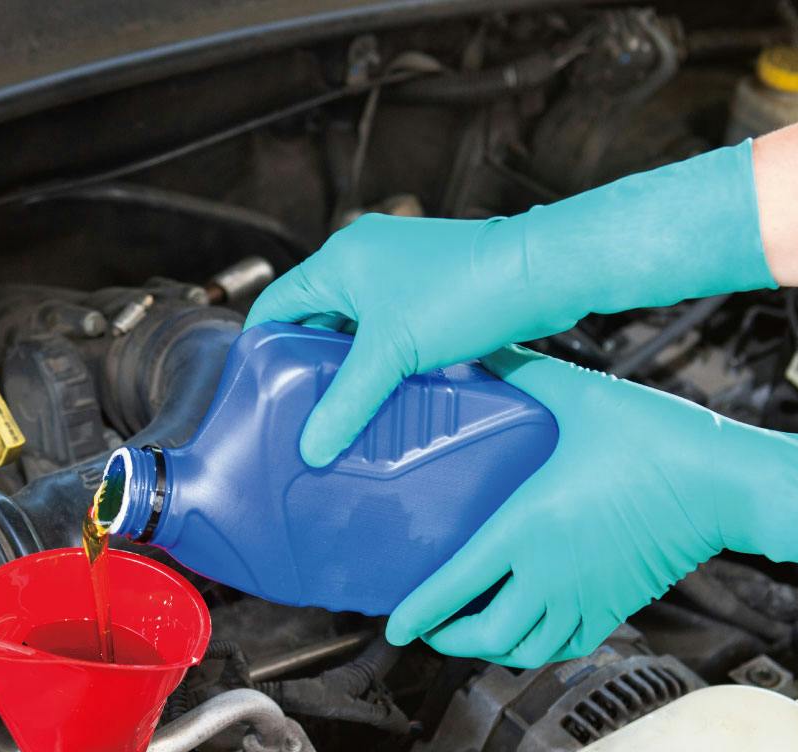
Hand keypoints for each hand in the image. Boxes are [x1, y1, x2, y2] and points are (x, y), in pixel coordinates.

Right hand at [246, 141, 774, 467]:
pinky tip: (389, 395)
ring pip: (356, 330)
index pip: (277, 304)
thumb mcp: (394, 353)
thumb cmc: (469, 290)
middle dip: (308, 365)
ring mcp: (401, 276)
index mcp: (341, 260)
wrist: (540, 275)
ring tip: (344, 410)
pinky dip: (384, 362)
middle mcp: (366, 261)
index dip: (262, 345)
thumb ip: (348, 401)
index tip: (257, 387)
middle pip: (315, 321)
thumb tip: (314, 445)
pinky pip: (391, 333)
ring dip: (350, 367)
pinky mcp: (432, 294)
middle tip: (302, 409)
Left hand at [385, 346, 726, 666]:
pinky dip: (540, 648)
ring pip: (527, 651)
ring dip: (492, 650)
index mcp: (528, 527)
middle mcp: (551, 573)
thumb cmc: (657, 439)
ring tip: (474, 633)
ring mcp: (586, 595)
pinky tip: (532, 630)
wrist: (728, 482)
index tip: (394, 626)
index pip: (456, 585)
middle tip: (429, 627)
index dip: (420, 612)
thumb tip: (486, 350)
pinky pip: (570, 644)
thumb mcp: (581, 396)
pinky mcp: (619, 604)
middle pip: (487, 636)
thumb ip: (525, 374)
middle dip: (448, 639)